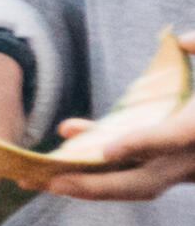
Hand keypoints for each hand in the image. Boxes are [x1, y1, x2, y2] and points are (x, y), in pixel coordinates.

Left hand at [10, 98, 194, 204]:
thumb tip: (181, 39)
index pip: (174, 138)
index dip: (141, 144)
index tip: (106, 150)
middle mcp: (194, 156)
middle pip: (145, 180)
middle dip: (98, 186)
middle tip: (52, 183)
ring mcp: (185, 168)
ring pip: (137, 184)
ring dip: (93, 183)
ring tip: (47, 178)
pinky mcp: (175, 169)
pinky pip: (135, 172)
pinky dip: (104, 163)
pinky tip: (73, 133)